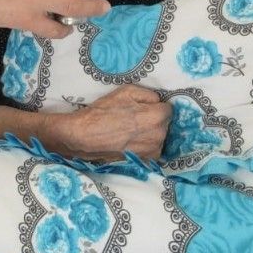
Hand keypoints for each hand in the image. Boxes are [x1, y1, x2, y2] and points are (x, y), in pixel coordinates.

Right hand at [54, 85, 171, 160]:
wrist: (84, 137)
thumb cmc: (104, 111)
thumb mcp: (126, 91)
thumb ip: (148, 94)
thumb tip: (158, 101)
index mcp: (156, 117)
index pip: (168, 109)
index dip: (155, 107)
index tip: (144, 108)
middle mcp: (159, 136)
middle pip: (164, 124)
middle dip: (154, 120)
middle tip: (135, 119)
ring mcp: (153, 151)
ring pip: (159, 138)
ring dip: (151, 134)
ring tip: (131, 132)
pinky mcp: (145, 162)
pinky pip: (152, 150)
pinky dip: (145, 146)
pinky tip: (131, 142)